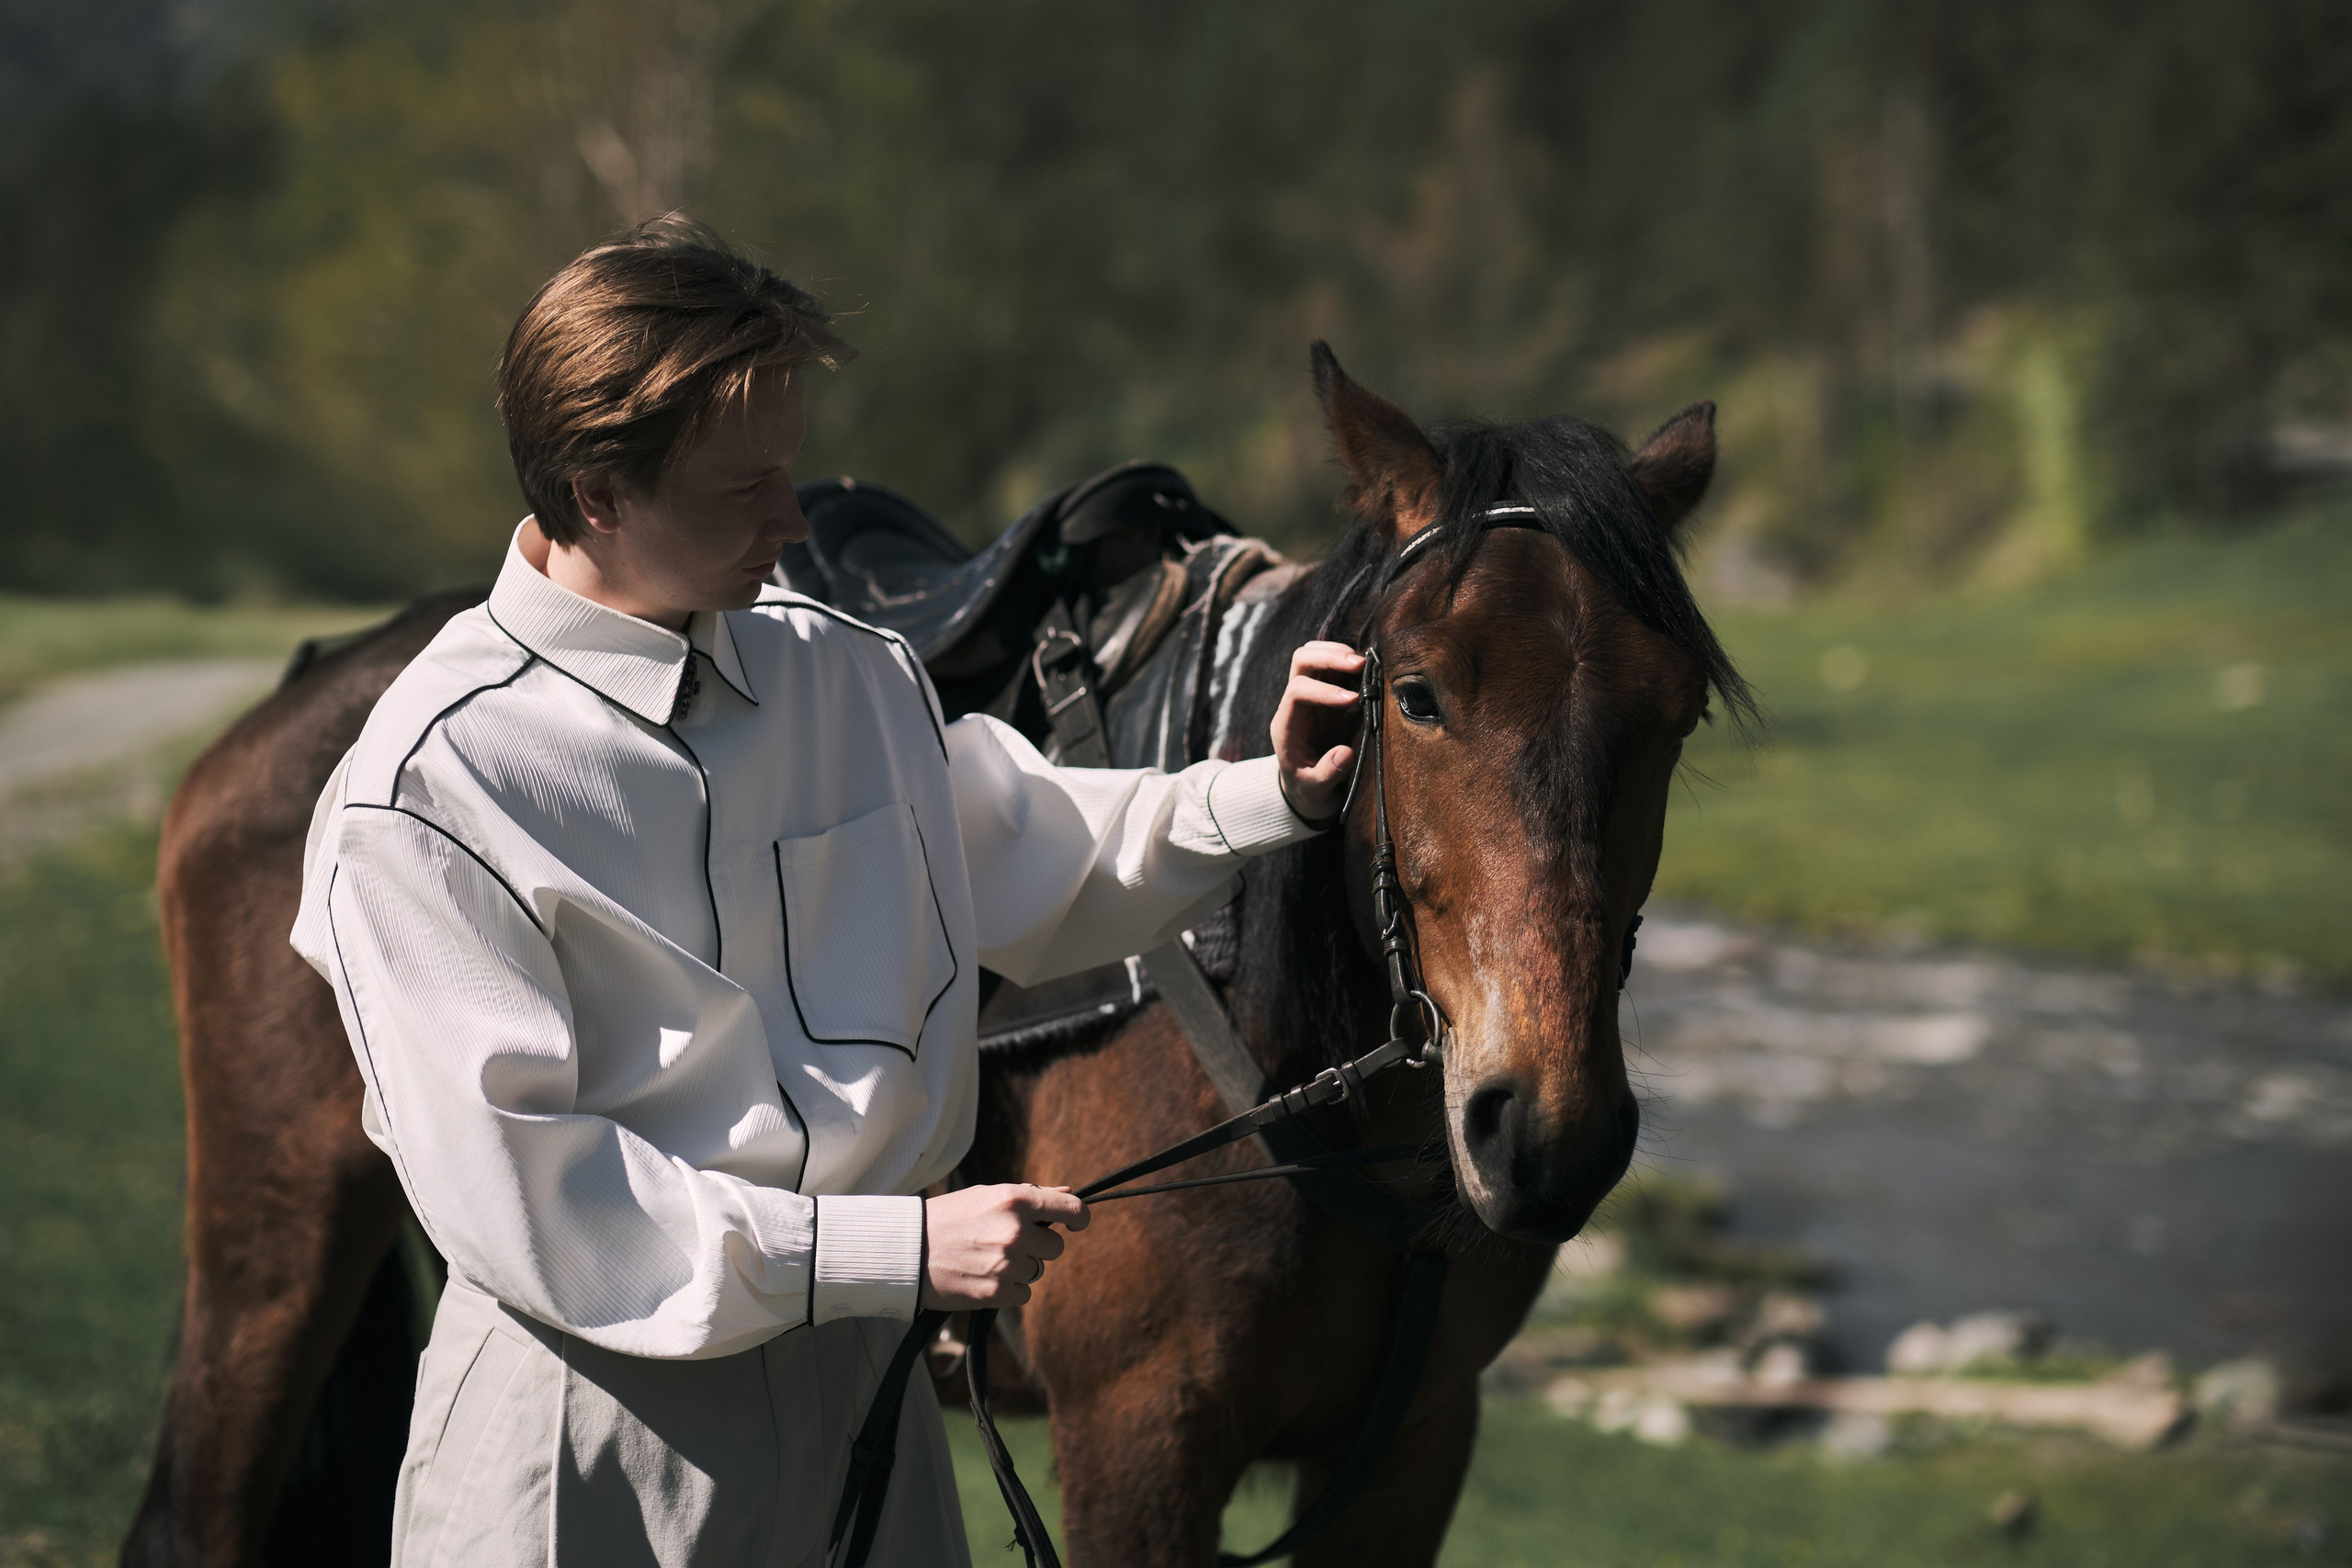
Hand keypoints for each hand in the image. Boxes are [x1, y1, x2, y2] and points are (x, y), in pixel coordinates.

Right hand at [921, 1184, 1088, 1309]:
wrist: (907, 1249)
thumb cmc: (948, 1218)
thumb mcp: (987, 1195)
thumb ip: (1030, 1196)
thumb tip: (1068, 1193)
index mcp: (1015, 1200)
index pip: (1072, 1209)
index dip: (1079, 1218)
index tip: (1076, 1224)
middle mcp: (1016, 1231)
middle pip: (1055, 1246)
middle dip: (1037, 1246)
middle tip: (1006, 1242)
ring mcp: (1008, 1264)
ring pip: (1037, 1271)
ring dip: (1020, 1268)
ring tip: (986, 1258)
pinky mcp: (997, 1292)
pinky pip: (1023, 1294)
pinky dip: (1008, 1289)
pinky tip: (983, 1276)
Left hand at [1270, 641, 1364, 824]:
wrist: (1303, 785)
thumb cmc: (1306, 787)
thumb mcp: (1313, 790)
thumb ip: (1326, 774)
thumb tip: (1346, 754)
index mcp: (1286, 725)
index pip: (1297, 692)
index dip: (1323, 691)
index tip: (1351, 700)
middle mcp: (1294, 703)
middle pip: (1301, 660)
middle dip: (1329, 657)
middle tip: (1361, 665)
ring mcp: (1310, 693)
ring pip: (1314, 654)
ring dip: (1339, 652)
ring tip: (1366, 663)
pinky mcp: (1326, 691)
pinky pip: (1332, 664)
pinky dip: (1348, 659)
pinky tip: (1368, 667)